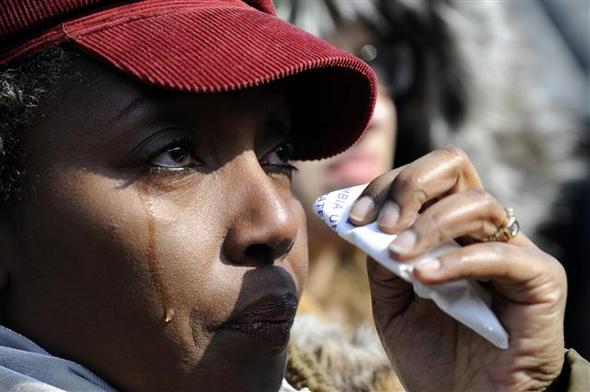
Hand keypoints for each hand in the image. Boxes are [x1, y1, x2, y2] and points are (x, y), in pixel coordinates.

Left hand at [349, 148, 565, 390]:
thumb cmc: (432, 356)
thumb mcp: (392, 304)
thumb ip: (382, 263)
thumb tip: (367, 224)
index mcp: (448, 229)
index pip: (423, 178)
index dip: (385, 186)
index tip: (354, 218)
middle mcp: (482, 230)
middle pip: (453, 166)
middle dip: (410, 185)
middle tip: (382, 224)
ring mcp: (513, 251)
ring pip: (476, 202)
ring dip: (429, 225)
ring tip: (400, 257)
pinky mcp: (540, 279)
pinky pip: (499, 253)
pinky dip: (456, 260)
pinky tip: (424, 277)